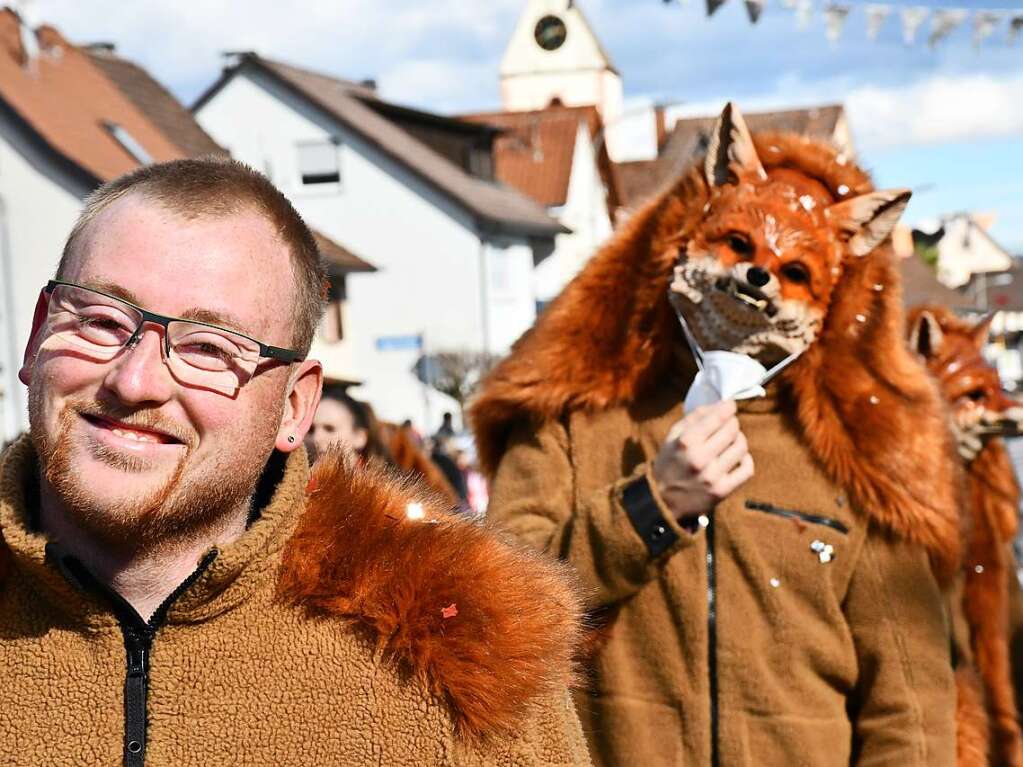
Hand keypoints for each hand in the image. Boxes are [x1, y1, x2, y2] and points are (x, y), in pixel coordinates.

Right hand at [652, 400, 754, 520]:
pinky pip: (747, 470)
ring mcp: (712, 476)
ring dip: (740, 439)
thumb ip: (694, 418)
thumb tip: (719, 405)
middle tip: (728, 424)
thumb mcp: (672, 436)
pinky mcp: (722, 491)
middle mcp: (700, 458)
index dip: (728, 407)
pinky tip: (738, 457)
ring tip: (732, 440)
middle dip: (732, 423)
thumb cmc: (668, 463)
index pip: (718, 417)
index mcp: (686, 442)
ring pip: (741, 447)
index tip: (730, 405)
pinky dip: (746, 459)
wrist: (661, 499)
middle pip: (732, 430)